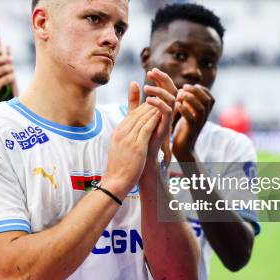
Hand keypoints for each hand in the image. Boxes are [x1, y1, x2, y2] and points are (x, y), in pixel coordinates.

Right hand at [102, 82, 160, 196]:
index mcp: (118, 131)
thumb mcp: (120, 148)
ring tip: (164, 102)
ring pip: (143, 118)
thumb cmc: (119, 168)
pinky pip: (147, 128)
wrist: (115, 182)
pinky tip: (162, 114)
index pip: (132, 114)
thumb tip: (132, 132)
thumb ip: (126, 136)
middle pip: (137, 112)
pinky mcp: (137, 145)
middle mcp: (122, 132)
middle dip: (150, 104)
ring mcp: (128, 138)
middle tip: (162, 97)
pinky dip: (154, 119)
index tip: (155, 102)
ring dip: (154, 108)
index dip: (144, 107)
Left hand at [142, 68, 175, 160]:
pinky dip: (160, 104)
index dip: (161, 77)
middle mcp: (170, 111)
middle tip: (151, 72)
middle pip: (173, 89)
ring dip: (160, 90)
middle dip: (163, 78)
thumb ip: (135, 99)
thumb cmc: (141, 136)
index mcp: (164, 106)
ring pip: (173, 98)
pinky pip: (169, 112)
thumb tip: (133, 82)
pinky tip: (148, 100)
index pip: (167, 87)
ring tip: (146, 88)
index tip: (150, 71)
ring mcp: (170, 119)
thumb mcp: (136, 114)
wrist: (143, 156)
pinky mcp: (167, 127)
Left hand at [172, 84, 213, 160]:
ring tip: (180, 94)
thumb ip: (189, 104)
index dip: (202, 89)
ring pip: (201, 108)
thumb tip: (184, 89)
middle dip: (196, 91)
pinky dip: (185, 110)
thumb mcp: (189, 114)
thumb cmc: (184, 129)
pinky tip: (177, 105)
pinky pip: (191, 119)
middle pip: (207, 101)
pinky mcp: (191, 131)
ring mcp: (199, 124)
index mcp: (205, 114)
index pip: (210, 98)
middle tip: (184, 87)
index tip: (190, 86)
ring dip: (190, 99)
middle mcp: (205, 118)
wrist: (183, 148)